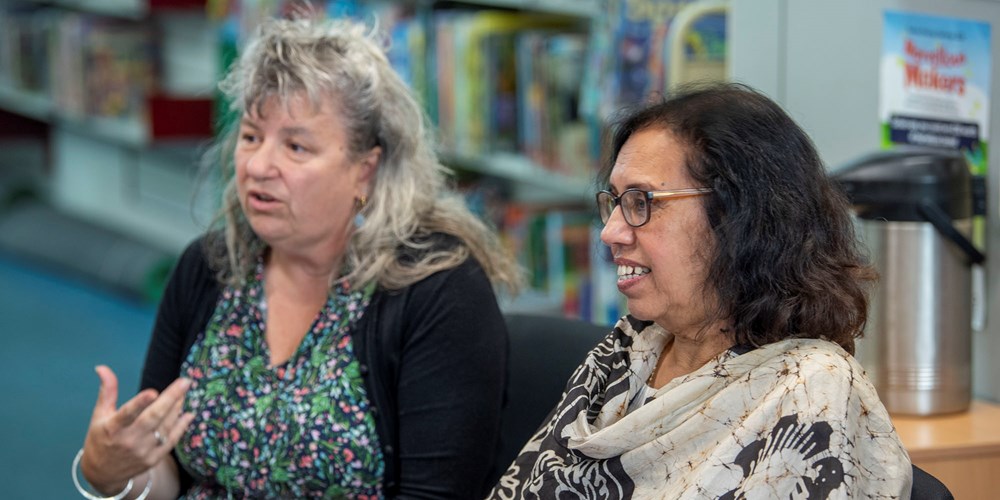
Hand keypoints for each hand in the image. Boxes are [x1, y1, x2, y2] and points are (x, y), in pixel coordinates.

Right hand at [79, 365, 194, 493]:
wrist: (103, 474)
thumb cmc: (101, 438)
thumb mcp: (99, 415)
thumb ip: (107, 391)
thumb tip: (102, 367)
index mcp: (112, 428)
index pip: (127, 414)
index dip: (139, 403)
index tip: (153, 391)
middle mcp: (128, 441)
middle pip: (153, 418)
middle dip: (171, 399)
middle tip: (185, 382)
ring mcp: (142, 451)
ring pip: (165, 427)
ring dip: (177, 408)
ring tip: (184, 391)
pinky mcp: (153, 459)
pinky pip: (171, 441)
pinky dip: (181, 426)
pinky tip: (188, 413)